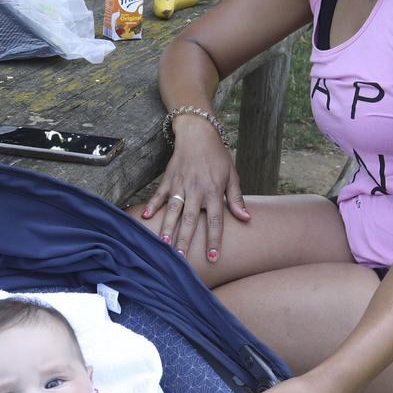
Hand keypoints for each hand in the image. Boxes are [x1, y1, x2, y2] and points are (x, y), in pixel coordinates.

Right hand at [141, 122, 248, 262]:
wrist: (198, 134)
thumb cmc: (217, 157)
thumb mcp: (232, 176)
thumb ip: (236, 199)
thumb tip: (246, 218)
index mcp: (214, 190)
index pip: (215, 219)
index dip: (214, 239)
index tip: (213, 257)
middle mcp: (196, 189)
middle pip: (191, 219)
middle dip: (186, 239)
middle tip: (181, 258)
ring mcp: (180, 184)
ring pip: (173, 209)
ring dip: (168, 227)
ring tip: (163, 244)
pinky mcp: (168, 180)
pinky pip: (159, 195)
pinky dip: (152, 205)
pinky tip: (145, 217)